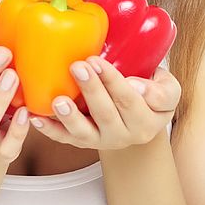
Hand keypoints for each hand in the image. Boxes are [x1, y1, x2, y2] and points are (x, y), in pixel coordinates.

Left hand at [28, 55, 180, 150]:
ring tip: (58, 100)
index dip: (113, 82)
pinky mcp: (81, 142)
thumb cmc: (151, 96)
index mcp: (146, 122)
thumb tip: (135, 87)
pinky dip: (50, 130)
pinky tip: (37, 118)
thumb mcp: (168, 91)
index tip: (98, 61)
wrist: (138, 118)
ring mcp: (100, 141)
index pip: (129, 100)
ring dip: (69, 116)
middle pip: (106, 114)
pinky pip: (65, 139)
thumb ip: (161, 90)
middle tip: (78, 66)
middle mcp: (123, 135)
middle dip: (91, 90)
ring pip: (84, 133)